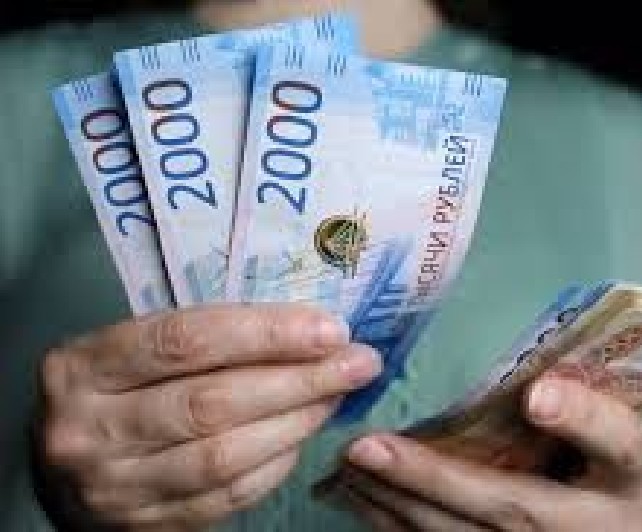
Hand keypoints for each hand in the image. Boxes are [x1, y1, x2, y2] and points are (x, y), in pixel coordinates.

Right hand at [35, 304, 380, 530]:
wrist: (64, 463)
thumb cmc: (115, 388)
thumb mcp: (136, 348)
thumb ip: (207, 338)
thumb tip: (309, 331)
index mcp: (83, 366)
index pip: (186, 341)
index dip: (266, 334)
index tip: (330, 328)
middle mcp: (89, 430)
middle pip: (212, 403)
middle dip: (299, 379)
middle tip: (357, 362)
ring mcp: (115, 487)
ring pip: (224, 455)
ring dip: (296, 422)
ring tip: (336, 395)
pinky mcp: (144, 525)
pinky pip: (226, 497)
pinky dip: (275, 465)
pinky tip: (302, 436)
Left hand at [341, 377, 641, 530]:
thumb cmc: (602, 474)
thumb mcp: (614, 439)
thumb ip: (585, 408)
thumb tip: (527, 380)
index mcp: (626, 479)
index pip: (621, 445)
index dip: (583, 419)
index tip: (538, 395)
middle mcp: (581, 528)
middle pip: (507, 506)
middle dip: (432, 478)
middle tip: (366, 448)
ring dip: (396, 502)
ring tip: (349, 465)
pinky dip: (393, 524)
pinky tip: (358, 496)